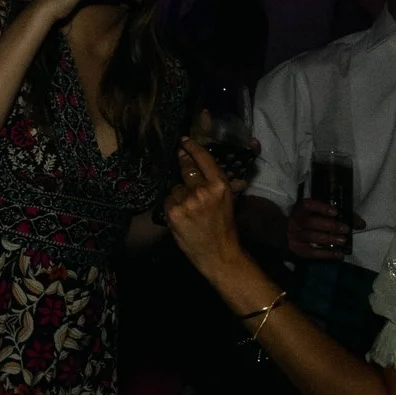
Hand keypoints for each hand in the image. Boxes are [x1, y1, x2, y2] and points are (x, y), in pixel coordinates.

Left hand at [164, 139, 246, 277]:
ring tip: (188, 210)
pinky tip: (181, 217)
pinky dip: (172, 207)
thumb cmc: (224, 228)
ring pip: (175, 187)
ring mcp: (188, 200)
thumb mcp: (227, 202)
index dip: (192, 148)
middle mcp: (204, 190)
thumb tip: (207, 165)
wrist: (219, 254)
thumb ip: (217, 184)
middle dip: (182, 164)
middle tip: (180, 158)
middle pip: (185, 169)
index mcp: (220, 185)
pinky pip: (168, 201)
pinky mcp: (175, 212)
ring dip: (178, 195)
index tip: (184, 140)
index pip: (204, 159)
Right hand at [286, 196, 348, 260]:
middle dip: (330, 225)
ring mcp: (294, 236)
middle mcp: (295, 222)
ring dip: (329, 239)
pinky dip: (326, 254)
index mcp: (300, 209)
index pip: (308, 205)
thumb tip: (361, 224)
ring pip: (311, 237)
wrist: (291, 235)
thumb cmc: (310, 222)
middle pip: (310, 222)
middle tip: (345, 229)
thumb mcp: (320, 215)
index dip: (321, 208)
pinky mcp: (298, 250)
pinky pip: (312, 253)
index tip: (335, 212)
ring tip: (343, 241)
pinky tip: (339, 254)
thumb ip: (339, 217)